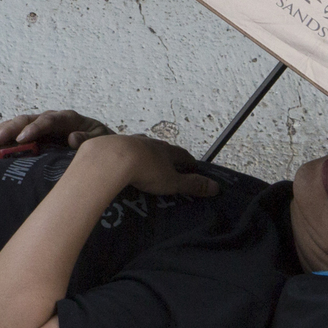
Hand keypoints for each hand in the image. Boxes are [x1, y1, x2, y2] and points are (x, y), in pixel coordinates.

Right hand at [0, 108, 112, 149]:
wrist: (106, 151)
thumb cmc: (104, 147)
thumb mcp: (103, 143)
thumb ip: (89, 140)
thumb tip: (72, 138)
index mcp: (69, 119)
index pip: (49, 120)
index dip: (35, 128)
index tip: (22, 139)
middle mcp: (51, 120)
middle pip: (26, 120)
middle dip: (7, 130)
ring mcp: (40, 128)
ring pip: (15, 126)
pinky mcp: (34, 138)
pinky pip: (14, 137)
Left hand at [79, 133, 218, 198]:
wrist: (111, 158)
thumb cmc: (146, 170)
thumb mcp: (172, 181)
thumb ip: (192, 184)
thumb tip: (216, 187)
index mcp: (166, 151)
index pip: (182, 154)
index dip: (188, 161)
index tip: (193, 166)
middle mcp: (149, 142)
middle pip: (162, 147)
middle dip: (166, 155)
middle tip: (169, 163)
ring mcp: (129, 141)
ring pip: (141, 145)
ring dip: (145, 152)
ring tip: (146, 160)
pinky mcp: (111, 144)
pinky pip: (121, 149)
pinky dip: (124, 154)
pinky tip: (121, 160)